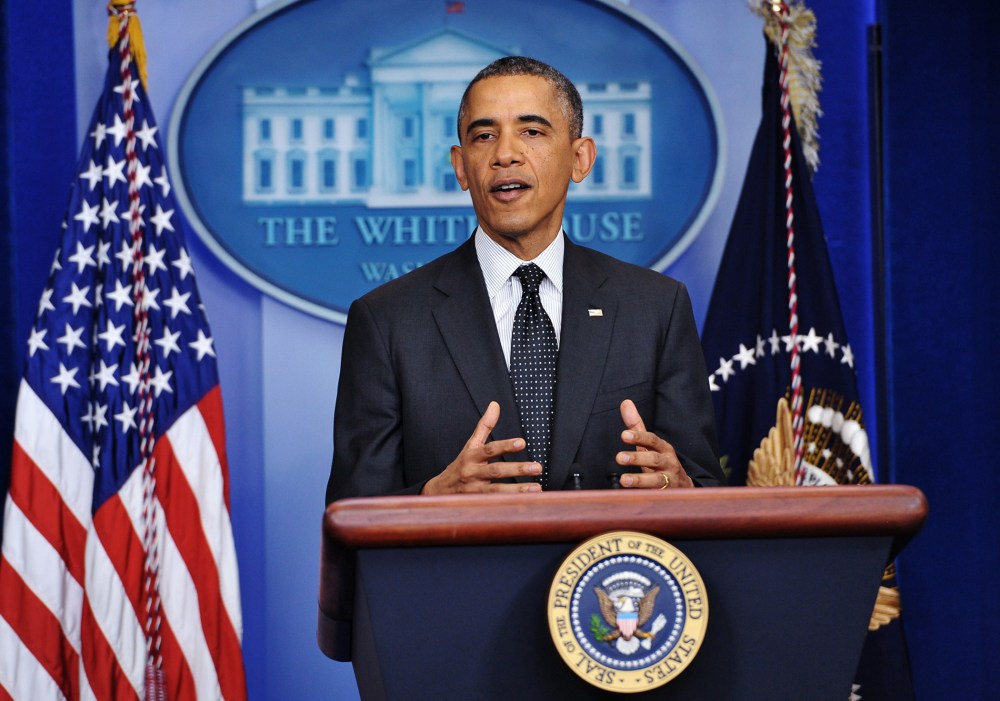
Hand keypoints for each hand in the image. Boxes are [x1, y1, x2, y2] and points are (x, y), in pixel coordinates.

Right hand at [421, 401, 542, 494]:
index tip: (522, 442)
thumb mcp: (470, 445)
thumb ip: (484, 426)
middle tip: (538, 467)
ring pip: (497, 492)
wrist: (438, 492)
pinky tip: (527, 502)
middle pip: (496, 471)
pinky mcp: (476, 505)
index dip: (505, 446)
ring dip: (518, 490)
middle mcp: (472, 473)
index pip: (489, 449)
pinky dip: (509, 504)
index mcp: (472, 456)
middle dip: (518, 469)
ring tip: (537, 488)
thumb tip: (495, 404)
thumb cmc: (460, 466)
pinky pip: (494, 505)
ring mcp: (474, 491)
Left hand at [615, 399, 692, 488]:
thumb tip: (625, 402)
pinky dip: (644, 496)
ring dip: (640, 480)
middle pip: (654, 460)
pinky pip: (656, 496)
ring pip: (656, 480)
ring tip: (624, 480)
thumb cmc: (660, 463)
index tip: (624, 435)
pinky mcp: (666, 497)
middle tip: (620, 457)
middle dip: (637, 458)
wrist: (682, 488)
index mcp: (664, 448)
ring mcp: (669, 481)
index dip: (639, 437)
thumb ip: (636, 427)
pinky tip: (631, 496)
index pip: (652, 440)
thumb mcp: (649, 445)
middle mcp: (669, 463)